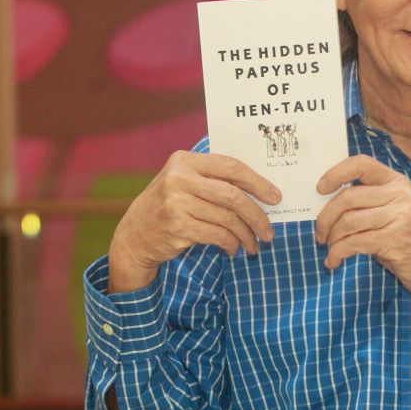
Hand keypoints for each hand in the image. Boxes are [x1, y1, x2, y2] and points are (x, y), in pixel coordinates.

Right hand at [108, 151, 280, 292]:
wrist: (135, 233)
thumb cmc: (170, 204)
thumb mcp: (185, 182)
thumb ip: (214, 180)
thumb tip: (262, 190)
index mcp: (185, 160)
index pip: (231, 167)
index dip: (257, 182)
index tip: (276, 196)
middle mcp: (179, 178)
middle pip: (232, 195)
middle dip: (257, 215)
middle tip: (269, 230)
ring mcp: (176, 203)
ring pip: (227, 218)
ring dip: (246, 234)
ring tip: (254, 243)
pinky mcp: (177, 227)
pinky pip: (216, 235)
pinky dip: (230, 244)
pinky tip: (234, 248)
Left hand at [315, 155, 410, 322]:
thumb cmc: (409, 241)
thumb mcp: (394, 212)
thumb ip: (368, 202)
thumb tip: (326, 202)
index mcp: (398, 182)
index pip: (362, 164)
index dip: (336, 173)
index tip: (319, 188)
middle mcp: (400, 195)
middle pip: (347, 198)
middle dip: (325, 218)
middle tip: (320, 234)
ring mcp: (400, 216)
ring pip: (348, 222)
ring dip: (332, 239)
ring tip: (330, 249)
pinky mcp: (395, 239)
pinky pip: (354, 243)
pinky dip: (338, 253)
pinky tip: (334, 261)